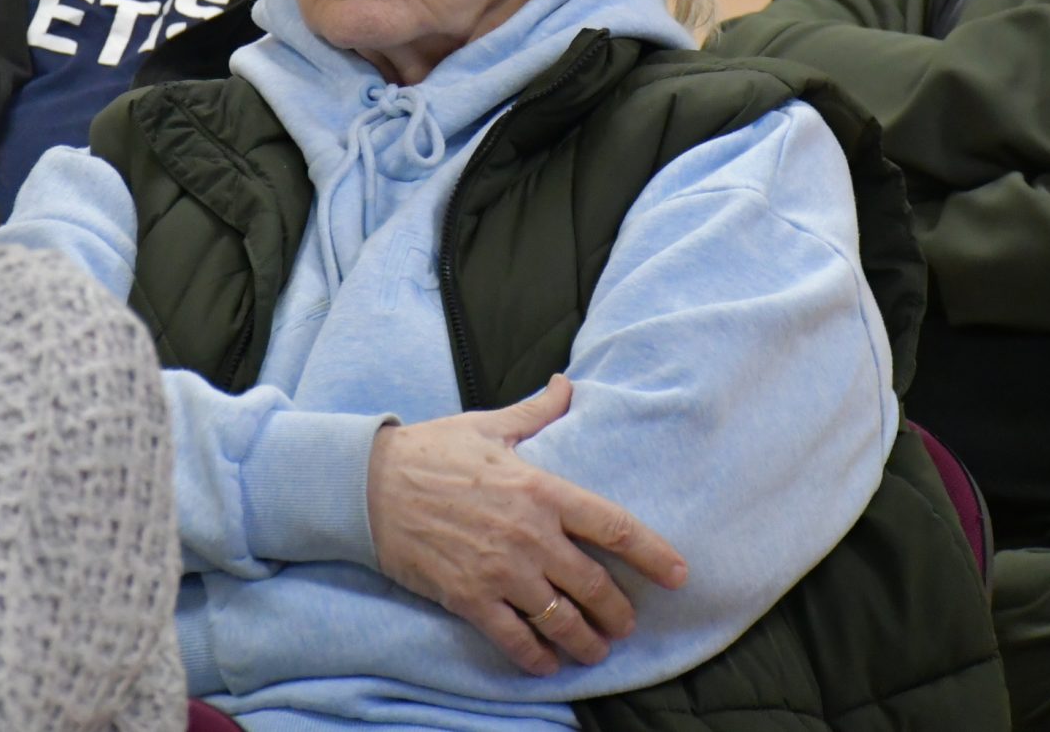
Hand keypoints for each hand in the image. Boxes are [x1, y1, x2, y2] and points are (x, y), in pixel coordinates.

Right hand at [365, 374, 687, 676]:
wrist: (369, 485)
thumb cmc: (431, 451)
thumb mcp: (488, 426)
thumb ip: (536, 413)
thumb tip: (567, 386)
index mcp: (541, 488)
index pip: (614, 527)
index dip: (654, 554)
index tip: (680, 574)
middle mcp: (530, 533)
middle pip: (594, 584)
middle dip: (619, 611)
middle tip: (627, 624)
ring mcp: (500, 569)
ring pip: (561, 618)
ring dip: (585, 640)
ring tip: (595, 650)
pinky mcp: (469, 596)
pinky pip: (514, 637)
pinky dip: (536, 657)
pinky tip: (546, 663)